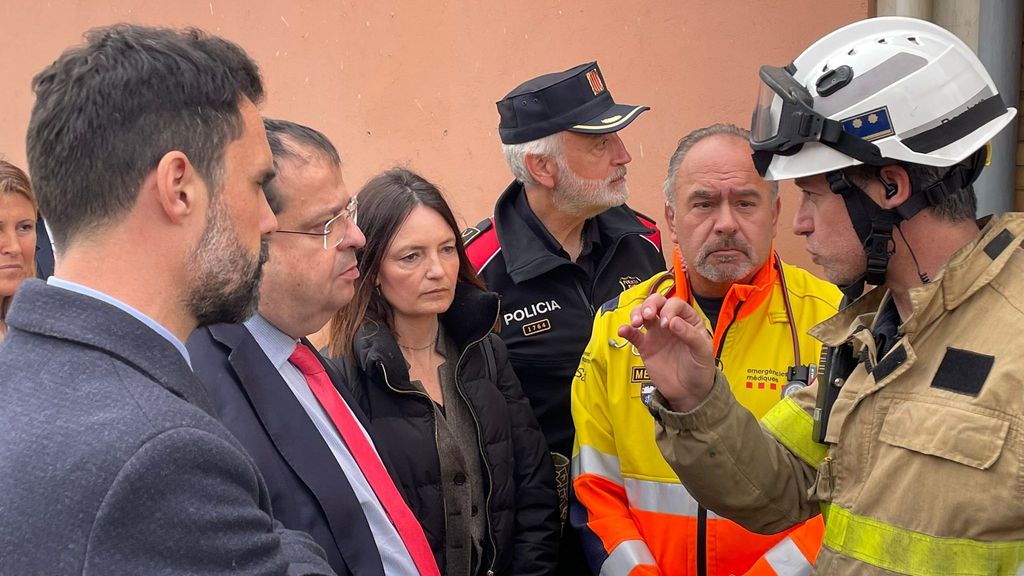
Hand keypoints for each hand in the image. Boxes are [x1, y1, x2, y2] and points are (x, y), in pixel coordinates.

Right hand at [617, 293, 715, 411]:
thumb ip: (690, 335)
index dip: (669, 310)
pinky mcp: (645, 346)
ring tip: (636, 323)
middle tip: (648, 316)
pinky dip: (626, 330)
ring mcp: (656, 333)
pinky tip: (622, 330)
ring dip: (636, 313)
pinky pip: (633, 335)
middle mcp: (671, 322)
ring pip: (642, 314)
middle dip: (650, 305)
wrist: (689, 392)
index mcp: (688, 320)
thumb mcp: (702, 351)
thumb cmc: (700, 368)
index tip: (667, 324)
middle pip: (657, 303)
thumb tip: (673, 321)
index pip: (675, 304)